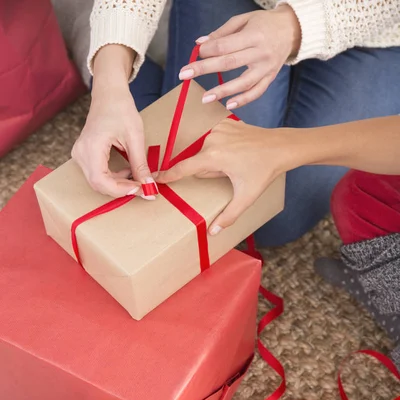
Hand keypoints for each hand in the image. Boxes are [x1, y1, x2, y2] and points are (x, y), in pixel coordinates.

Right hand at [72, 45, 156, 198]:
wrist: (109, 94)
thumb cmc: (121, 109)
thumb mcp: (135, 137)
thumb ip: (140, 164)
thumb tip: (149, 187)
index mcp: (91, 147)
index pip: (101, 181)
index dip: (121, 190)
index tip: (140, 189)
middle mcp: (80, 153)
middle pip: (99, 185)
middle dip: (122, 190)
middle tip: (142, 187)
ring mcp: (80, 155)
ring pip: (98, 182)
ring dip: (119, 185)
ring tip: (136, 177)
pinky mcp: (84, 156)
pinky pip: (97, 175)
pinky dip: (114, 178)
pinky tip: (127, 171)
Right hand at [157, 119, 297, 233]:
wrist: (281, 147)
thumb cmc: (263, 172)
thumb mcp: (246, 197)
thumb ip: (228, 216)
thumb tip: (212, 232)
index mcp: (214, 156)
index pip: (183, 168)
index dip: (168, 175)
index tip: (154, 178)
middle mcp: (212, 139)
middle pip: (199, 162)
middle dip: (210, 171)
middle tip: (232, 172)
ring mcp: (219, 128)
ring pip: (207, 151)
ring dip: (216, 159)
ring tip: (237, 162)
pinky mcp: (225, 122)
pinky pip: (215, 139)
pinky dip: (222, 147)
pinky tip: (238, 150)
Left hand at [179, 6, 300, 109]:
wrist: (292, 30)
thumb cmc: (263, 24)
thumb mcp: (244, 20)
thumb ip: (222, 33)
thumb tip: (200, 44)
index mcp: (253, 35)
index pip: (226, 45)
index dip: (209, 50)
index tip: (196, 53)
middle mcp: (260, 53)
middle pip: (230, 63)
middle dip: (205, 69)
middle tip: (185, 74)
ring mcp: (266, 68)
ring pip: (243, 82)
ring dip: (223, 91)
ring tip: (205, 98)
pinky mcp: (270, 78)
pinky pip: (256, 92)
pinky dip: (243, 100)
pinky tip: (228, 105)